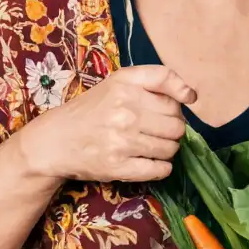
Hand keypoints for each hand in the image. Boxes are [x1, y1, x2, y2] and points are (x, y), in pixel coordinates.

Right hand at [17, 65, 195, 183]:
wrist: (56, 140)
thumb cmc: (92, 108)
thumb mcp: (119, 81)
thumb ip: (156, 78)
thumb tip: (192, 96)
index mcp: (125, 87)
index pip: (174, 101)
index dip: (176, 109)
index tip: (170, 113)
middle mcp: (124, 112)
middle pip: (176, 126)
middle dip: (173, 130)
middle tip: (157, 131)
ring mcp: (121, 141)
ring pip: (170, 148)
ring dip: (168, 149)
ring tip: (152, 146)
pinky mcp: (118, 167)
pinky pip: (159, 170)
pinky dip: (162, 168)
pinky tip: (152, 162)